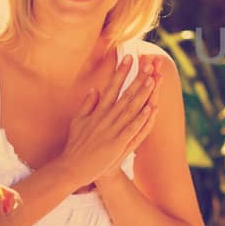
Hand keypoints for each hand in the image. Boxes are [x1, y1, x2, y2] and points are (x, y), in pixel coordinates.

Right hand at [58, 55, 160, 185]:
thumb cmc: (76, 145)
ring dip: (142, 94)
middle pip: (125, 94)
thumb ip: (87, 104)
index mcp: (97, 111)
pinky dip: (142, 118)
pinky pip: (132, 129)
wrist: (72, 168)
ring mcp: (111, 130)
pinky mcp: (116, 144)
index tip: (129, 57)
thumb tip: (95, 88)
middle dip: (137, 78)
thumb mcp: (78, 121)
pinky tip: (151, 108)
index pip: (111, 86)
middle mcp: (105, 117)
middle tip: (148, 63)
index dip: (121, 71)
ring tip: (152, 79)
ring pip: (131, 108)